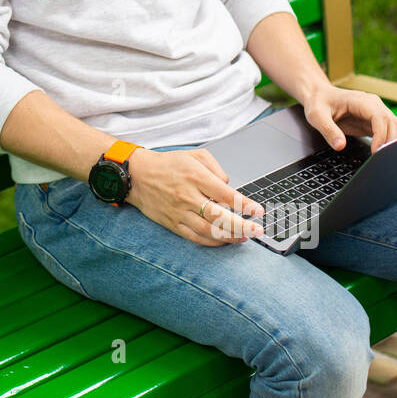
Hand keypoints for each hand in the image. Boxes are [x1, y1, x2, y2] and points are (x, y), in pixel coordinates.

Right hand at [126, 148, 266, 246]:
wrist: (137, 175)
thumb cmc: (168, 164)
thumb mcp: (195, 155)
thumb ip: (217, 168)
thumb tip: (229, 187)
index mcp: (195, 176)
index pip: (226, 194)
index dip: (245, 205)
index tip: (258, 211)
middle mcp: (187, 196)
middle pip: (220, 216)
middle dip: (242, 225)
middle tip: (258, 230)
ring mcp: (179, 212)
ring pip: (208, 231)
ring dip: (229, 236)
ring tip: (244, 237)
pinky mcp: (172, 223)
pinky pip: (194, 237)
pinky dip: (212, 242)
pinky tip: (223, 241)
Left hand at [300, 85, 396, 153]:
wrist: (320, 96)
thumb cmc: (319, 102)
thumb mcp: (316, 116)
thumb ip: (328, 130)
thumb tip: (340, 146)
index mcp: (360, 101)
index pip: (380, 117)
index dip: (381, 134)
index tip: (376, 150)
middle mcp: (373, 105)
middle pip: (393, 122)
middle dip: (391, 140)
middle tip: (382, 158)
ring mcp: (376, 113)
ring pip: (396, 126)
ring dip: (393, 141)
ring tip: (384, 157)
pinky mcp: (374, 122)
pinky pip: (390, 131)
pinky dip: (390, 142)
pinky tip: (383, 153)